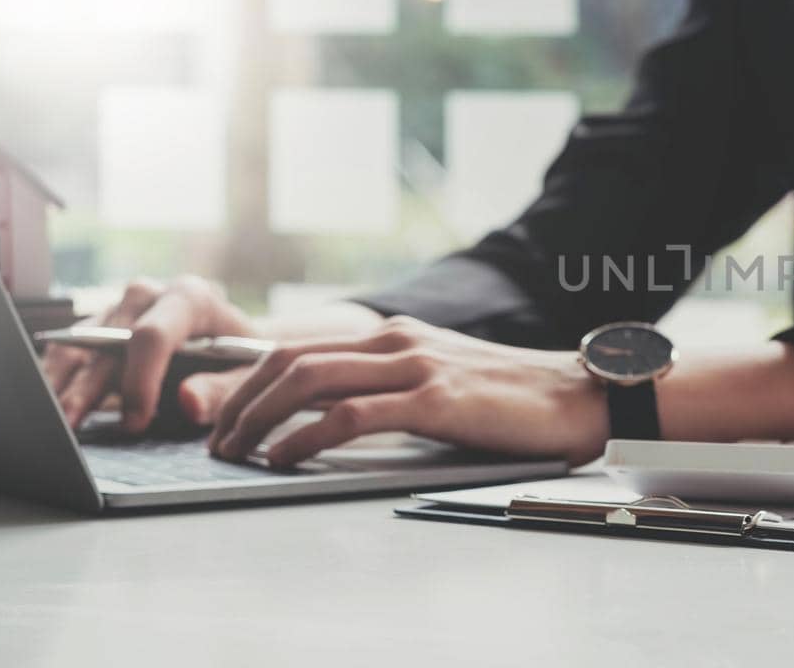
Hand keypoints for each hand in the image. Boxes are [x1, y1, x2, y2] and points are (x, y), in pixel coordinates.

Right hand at [44, 276, 255, 431]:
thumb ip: (223, 389)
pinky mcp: (99, 324)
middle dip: (90, 386)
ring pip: (81, 342)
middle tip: (73, 425)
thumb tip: (189, 402)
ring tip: (56, 421)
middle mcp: (149, 295)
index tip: (137, 421)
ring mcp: (120, 307)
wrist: (236, 340)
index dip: (141, 379)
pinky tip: (52, 405)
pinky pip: (70, 347)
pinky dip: (59, 377)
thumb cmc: (242, 358)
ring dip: (64, 382)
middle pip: (109, 339)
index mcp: (191, 298)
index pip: (154, 335)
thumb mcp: (247, 375)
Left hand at [208, 317, 609, 467]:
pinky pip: (349, 416)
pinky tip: (282, 457)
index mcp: (397, 335)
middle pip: (290, 358)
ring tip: (234, 450)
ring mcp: (416, 366)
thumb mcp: (445, 380)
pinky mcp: (433, 399)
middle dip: (238, 399)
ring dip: (257, 417)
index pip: (301, 346)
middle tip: (213, 437)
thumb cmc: (517, 401)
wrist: (581, 395)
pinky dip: (303, 437)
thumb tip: (341, 417)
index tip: (222, 413)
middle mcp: (398, 340)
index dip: (248, 378)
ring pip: (308, 380)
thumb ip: (397, 387)